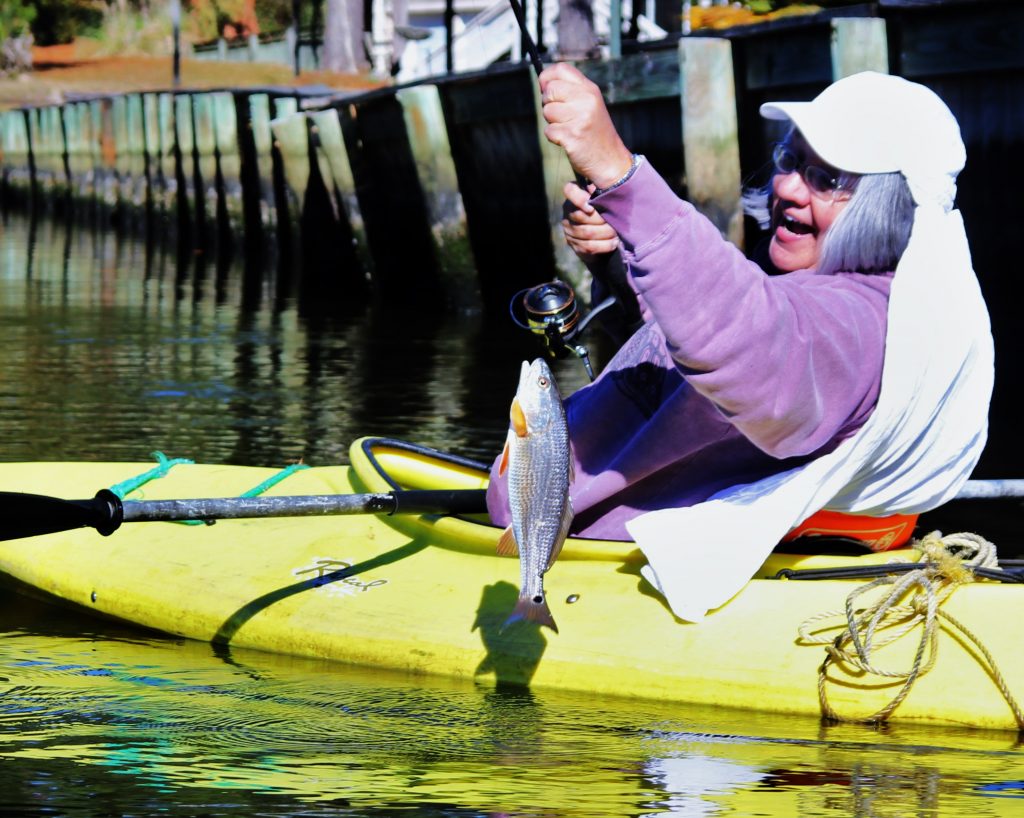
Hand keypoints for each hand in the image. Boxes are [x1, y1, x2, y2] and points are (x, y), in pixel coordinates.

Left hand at [539, 63, 633, 188]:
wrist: (611, 160)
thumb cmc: (594, 133)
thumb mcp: (589, 105)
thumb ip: (570, 92)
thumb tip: (543, 83)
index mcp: (590, 89)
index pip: (561, 69)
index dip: (547, 77)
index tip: (545, 88)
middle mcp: (586, 100)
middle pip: (550, 90)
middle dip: (548, 103)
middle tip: (561, 116)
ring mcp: (580, 117)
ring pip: (547, 111)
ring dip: (552, 122)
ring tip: (568, 128)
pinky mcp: (572, 135)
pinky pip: (549, 131)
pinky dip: (554, 138)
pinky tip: (568, 140)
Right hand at [561, 180, 619, 261]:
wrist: (604, 232)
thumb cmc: (607, 208)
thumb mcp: (605, 196)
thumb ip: (604, 189)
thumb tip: (611, 182)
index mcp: (575, 196)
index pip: (569, 190)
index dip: (579, 198)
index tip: (591, 207)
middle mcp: (568, 212)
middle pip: (580, 216)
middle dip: (601, 220)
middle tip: (616, 221)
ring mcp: (569, 230)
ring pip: (587, 233)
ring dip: (605, 234)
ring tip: (617, 233)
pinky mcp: (574, 245)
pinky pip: (588, 247)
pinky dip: (604, 245)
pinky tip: (614, 242)